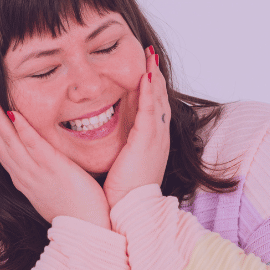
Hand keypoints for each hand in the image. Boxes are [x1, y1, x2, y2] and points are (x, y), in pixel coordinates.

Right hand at [0, 92, 111, 229]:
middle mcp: (24, 176)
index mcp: (24, 180)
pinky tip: (14, 114)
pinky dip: (22, 130)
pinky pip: (34, 146)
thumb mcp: (52, 191)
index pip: (3, 150)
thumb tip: (45, 164)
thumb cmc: (76, 212)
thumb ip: (45, 175)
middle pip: (0, 143)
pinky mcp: (53, 169)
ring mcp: (36, 173)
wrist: (86, 231)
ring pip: (10, 142)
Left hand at [103, 47, 170, 208]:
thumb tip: (110, 145)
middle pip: (159, 100)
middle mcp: (158, 139)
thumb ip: (120, 152)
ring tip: (149, 56)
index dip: (150, 89)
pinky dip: (149, 91)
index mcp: (151, 145)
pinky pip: (149, 110)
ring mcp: (155, 139)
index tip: (145, 71)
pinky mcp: (147, 142)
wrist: (130, 214)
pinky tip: (146, 75)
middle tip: (150, 55)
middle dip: (155, 76)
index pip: (153, 110)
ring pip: (157, 100)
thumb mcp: (124, 168)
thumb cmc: (123, 196)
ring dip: (154, 76)